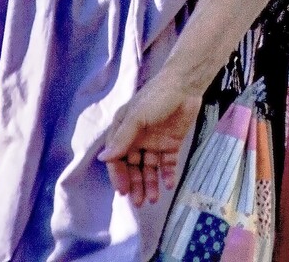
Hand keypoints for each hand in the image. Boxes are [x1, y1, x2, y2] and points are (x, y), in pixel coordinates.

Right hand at [99, 68, 204, 208]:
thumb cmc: (156, 98)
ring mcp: (154, 142)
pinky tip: (169, 184)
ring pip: (149, 168)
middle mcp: (137, 139)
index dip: (118, 175)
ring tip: (153, 199)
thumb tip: (102, 159)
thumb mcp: (136, 117)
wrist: (185, 86)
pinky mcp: (171, 143)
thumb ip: (122, 139)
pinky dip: (167, 174)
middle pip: (133, 167)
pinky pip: (167, 163)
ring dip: (150, 183)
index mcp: (123, 130)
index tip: (123, 191)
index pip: (117, 158)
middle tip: (139, 202)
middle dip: (135, 184)